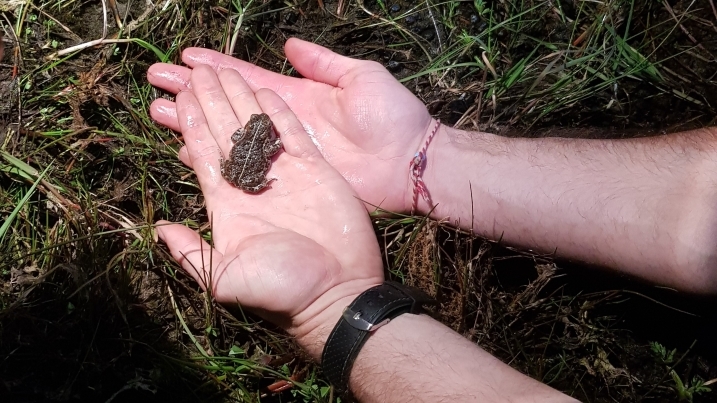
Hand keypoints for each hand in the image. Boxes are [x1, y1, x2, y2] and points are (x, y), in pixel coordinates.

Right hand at [148, 38, 433, 212]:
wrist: (411, 165)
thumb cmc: (392, 117)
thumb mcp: (360, 77)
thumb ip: (323, 63)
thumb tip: (288, 44)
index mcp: (296, 98)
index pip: (245, 80)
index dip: (214, 69)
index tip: (183, 59)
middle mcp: (281, 126)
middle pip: (226, 107)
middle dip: (191, 95)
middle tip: (154, 85)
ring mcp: (281, 156)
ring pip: (227, 137)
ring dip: (193, 125)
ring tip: (159, 114)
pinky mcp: (286, 180)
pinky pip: (243, 170)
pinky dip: (216, 161)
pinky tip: (189, 152)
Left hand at [156, 65, 383, 357]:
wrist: (337, 292)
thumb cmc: (281, 290)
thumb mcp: (226, 279)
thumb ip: (192, 254)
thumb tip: (159, 230)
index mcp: (228, 203)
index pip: (204, 153)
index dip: (192, 122)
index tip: (181, 93)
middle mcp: (252, 184)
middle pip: (226, 132)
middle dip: (211, 100)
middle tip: (199, 70)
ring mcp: (285, 175)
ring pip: (257, 127)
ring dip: (240, 98)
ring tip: (226, 69)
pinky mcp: (315, 171)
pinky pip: (294, 134)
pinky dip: (280, 112)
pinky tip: (267, 89)